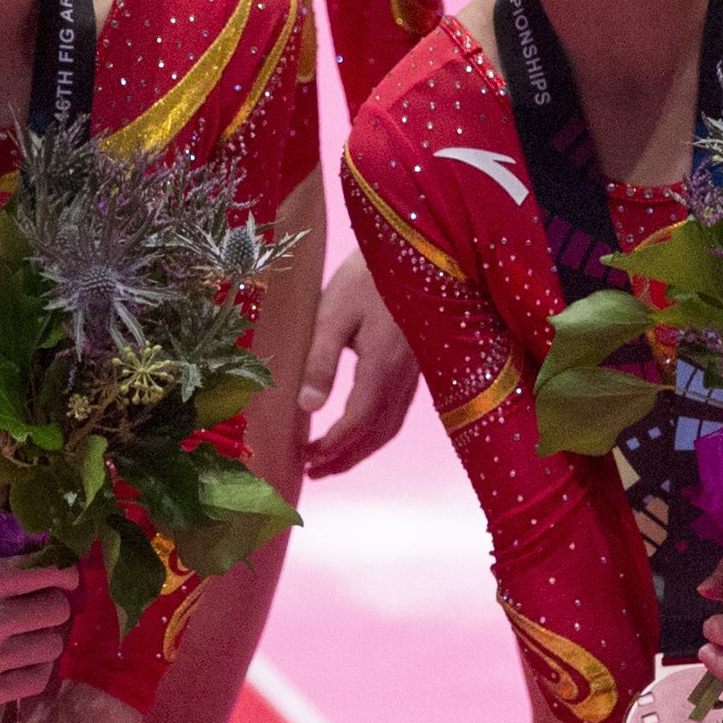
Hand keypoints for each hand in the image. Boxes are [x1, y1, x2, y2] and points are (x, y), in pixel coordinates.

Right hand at [0, 554, 80, 707]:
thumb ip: (7, 559)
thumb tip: (57, 553)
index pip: (55, 574)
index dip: (64, 574)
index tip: (61, 578)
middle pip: (58, 611)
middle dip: (51, 605)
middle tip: (37, 606)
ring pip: (53, 645)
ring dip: (42, 637)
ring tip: (25, 633)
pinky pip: (38, 679)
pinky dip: (33, 667)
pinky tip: (18, 658)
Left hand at [299, 248, 420, 475]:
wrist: (412, 250)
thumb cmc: (366, 276)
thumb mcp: (333, 314)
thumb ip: (320, 361)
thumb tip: (306, 407)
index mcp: (383, 366)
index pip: (356, 422)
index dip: (332, 447)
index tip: (305, 460)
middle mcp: (404, 377)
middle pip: (377, 434)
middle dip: (346, 459)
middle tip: (314, 472)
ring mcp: (415, 373)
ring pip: (391, 426)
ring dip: (362, 449)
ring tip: (332, 461)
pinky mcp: (417, 365)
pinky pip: (399, 411)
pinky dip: (377, 431)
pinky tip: (359, 430)